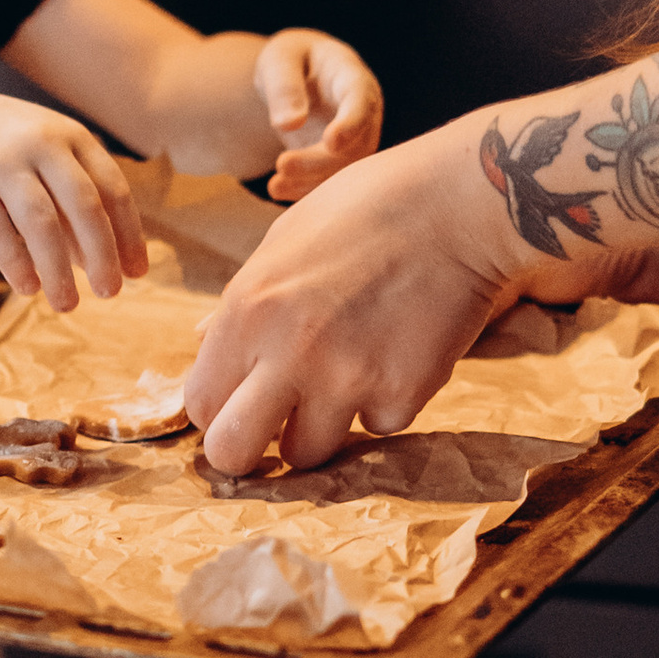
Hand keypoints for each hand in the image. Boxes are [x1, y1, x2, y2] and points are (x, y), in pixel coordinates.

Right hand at [0, 83, 147, 309]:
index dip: (128, 234)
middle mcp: (38, 142)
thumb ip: (70, 202)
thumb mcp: (41, 157)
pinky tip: (27, 287)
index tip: (137, 272)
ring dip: (58, 270)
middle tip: (110, 292)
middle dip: (102, 255)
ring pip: (40, 223)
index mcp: (69, 135)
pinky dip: (15, 263)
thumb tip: (99, 262)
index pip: (112, 188)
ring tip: (67, 304)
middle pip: (84, 205)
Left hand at [186, 120, 559, 474]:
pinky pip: (378, 424)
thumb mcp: (283, 241)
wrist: (458, 205)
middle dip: (249, 452)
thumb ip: (241, 304)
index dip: (219, 408)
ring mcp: (346, 378)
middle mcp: (287, 352)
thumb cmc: (366, 209)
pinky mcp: (403, 393)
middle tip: (272, 432)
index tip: (241, 402)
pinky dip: (386, 400)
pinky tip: (399, 350)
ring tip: (346, 376)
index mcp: (247, 310)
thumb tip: (200, 341)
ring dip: (321, 427)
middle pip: (233, 452)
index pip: (200, 403)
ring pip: (308, 453)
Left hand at [256, 29, 383, 199]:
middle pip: (356, 143)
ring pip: (347, 170)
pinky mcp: (342, 161)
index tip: (331, 142)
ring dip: (312, 182)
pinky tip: (278, 189)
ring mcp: (357, 139)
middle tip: (282, 165)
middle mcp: (364, 112)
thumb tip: (289, 123)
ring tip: (275, 186)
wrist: (297, 78)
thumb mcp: (280, 60)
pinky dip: (307, 190)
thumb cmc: (290, 61)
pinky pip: (333, 182)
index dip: (351, 124)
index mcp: (353, 78)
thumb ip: (284, 87)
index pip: (361, 102)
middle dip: (321, 160)